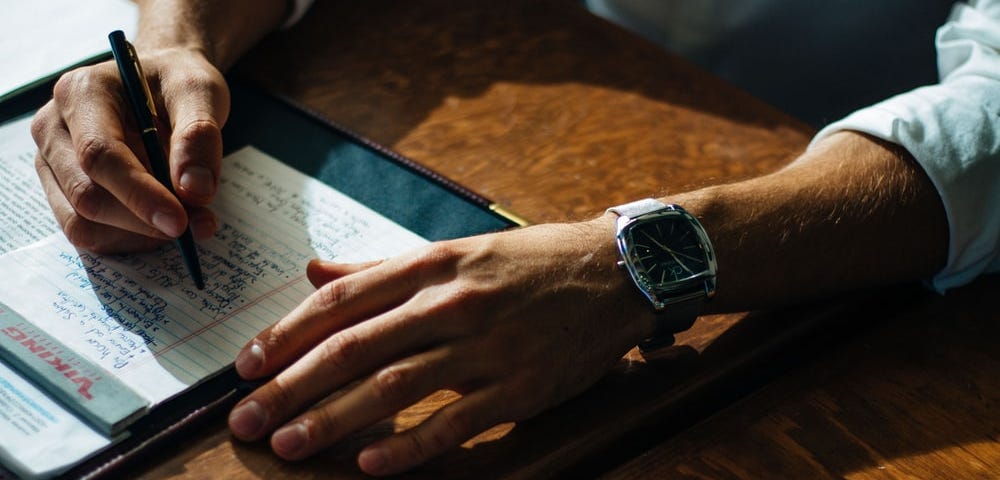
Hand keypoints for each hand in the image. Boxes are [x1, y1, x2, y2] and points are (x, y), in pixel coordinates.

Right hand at [30, 46, 229, 252]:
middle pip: (87, 195)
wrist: (160, 82)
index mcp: (81, 93)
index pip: (99, 155)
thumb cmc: (176, 82)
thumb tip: (195, 190)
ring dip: (140, 235)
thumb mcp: (199, 91)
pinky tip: (163, 223)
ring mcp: (52, 162)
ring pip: (83, 223)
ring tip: (190, 220)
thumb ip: (199, 136)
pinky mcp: (63, 189)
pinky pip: (89, 232)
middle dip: (145, 220)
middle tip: (200, 224)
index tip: (180, 221)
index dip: (140, 194)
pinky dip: (131, 239)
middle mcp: (54, 128)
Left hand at [227, 217, 654, 474]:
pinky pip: (454, 422)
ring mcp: (486, 347)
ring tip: (288, 445)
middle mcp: (452, 302)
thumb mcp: (455, 250)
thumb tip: (314, 271)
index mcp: (432, 265)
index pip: (342, 300)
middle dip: (291, 385)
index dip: (286, 334)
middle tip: (246, 419)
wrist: (615, 273)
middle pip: (354, 347)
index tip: (247, 365)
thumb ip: (381, 266)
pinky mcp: (519, 387)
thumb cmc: (530, 263)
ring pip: (393, 387)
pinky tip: (370, 465)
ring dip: (333, 420)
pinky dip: (409, 447)